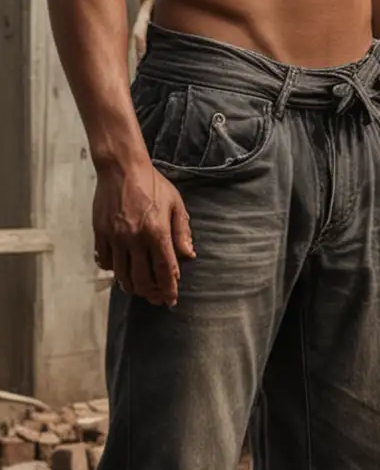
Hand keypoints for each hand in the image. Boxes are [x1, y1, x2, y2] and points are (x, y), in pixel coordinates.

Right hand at [93, 158, 193, 306]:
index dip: (169, 288)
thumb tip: (189, 255)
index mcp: (157, 231)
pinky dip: (113, 270)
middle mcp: (135, 238)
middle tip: (156, 298)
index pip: (165, 269)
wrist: (122, 169)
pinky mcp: (100, 233)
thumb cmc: (153, 184)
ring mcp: (115, 237)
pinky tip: (121, 270)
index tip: (171, 300)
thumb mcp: (175, 204)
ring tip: (140, 288)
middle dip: (150, 293)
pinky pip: (105, 261)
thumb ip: (182, 231)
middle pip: (141, 278)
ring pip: (121, 274)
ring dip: (131, 286)